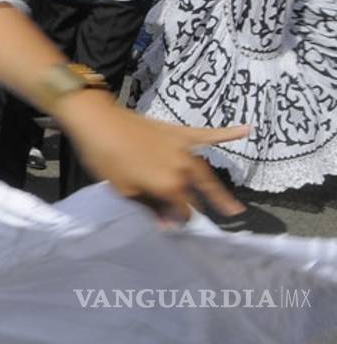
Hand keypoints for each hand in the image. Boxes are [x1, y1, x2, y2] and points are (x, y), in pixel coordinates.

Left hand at [57, 90, 246, 223]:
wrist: (98, 121)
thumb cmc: (105, 158)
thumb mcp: (123, 190)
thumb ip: (149, 208)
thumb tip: (166, 225)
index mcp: (169, 186)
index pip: (182, 212)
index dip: (177, 220)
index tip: (171, 225)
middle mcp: (183, 169)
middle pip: (198, 194)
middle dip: (203, 208)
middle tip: (217, 220)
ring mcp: (184, 149)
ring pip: (205, 173)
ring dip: (217, 190)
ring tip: (233, 207)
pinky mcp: (179, 132)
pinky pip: (207, 134)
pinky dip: (227, 133)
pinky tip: (247, 129)